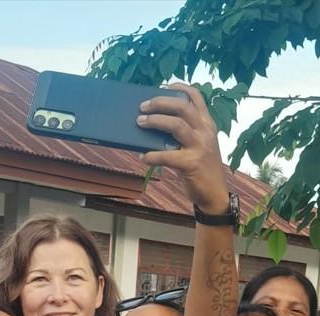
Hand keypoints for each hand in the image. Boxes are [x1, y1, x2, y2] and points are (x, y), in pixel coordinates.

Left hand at [137, 83, 228, 214]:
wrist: (214, 193)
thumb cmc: (201, 168)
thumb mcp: (199, 145)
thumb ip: (185, 133)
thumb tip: (157, 125)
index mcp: (207, 124)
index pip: (196, 97)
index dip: (181, 88)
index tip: (166, 85)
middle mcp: (205, 131)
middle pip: (182, 107)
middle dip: (160, 103)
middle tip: (143, 106)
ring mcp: (199, 146)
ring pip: (176, 125)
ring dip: (155, 121)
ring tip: (139, 122)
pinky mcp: (192, 163)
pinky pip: (168, 156)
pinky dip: (153, 156)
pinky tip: (143, 157)